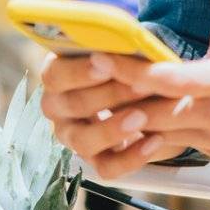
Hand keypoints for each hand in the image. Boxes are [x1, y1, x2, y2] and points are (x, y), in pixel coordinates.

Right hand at [39, 49, 154, 169]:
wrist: (143, 93)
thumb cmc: (127, 65)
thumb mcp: (120, 52)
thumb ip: (118, 49)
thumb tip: (129, 41)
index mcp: (56, 75)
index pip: (55, 75)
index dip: (79, 71)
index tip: (107, 65)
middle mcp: (57, 108)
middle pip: (72, 105)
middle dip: (110, 95)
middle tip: (140, 86)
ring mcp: (73, 137)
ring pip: (84, 141)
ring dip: (114, 129)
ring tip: (142, 117)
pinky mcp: (94, 160)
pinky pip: (106, 168)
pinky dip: (132, 157)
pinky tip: (154, 141)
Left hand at [78, 26, 209, 181]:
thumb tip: (208, 45)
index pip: (167, 79)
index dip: (129, 70)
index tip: (103, 58)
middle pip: (151, 111)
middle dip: (116, 100)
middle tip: (88, 85)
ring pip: (160, 134)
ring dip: (130, 124)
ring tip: (103, 108)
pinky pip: (181, 146)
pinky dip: (157, 139)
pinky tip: (139, 129)